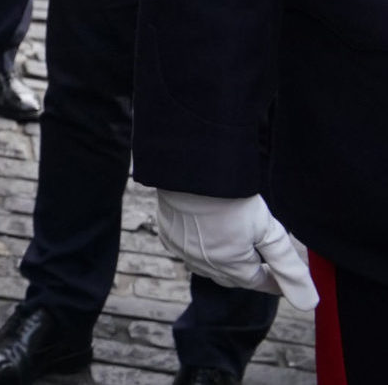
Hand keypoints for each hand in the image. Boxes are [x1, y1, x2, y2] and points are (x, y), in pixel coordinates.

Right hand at [156, 192, 319, 309]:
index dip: (275, 281)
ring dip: (224, 263)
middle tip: (261, 261)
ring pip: (209, 268)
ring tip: (234, 247)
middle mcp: (205, 265)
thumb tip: (309, 304)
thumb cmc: (232, 199)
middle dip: (249, 273)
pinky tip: (206, 236)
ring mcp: (183, 251)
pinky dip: (200, 251)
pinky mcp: (168, 236)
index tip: (284, 278)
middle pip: (233, 278)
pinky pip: (187, 254)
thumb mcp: (269, 233)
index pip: (259, 284)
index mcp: (232, 266)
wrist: (191, 172)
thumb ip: (289, 269)